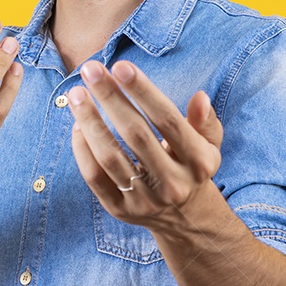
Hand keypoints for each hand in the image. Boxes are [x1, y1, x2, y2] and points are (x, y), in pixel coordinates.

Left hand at [68, 60, 223, 232]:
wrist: (185, 218)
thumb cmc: (192, 167)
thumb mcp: (209, 145)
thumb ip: (205, 121)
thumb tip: (200, 97)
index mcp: (198, 161)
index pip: (168, 120)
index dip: (143, 92)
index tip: (121, 66)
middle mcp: (172, 183)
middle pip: (135, 135)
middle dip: (110, 98)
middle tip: (90, 69)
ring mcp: (145, 200)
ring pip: (110, 157)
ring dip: (89, 122)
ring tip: (76, 94)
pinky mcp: (120, 210)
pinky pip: (94, 178)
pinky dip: (82, 150)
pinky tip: (77, 124)